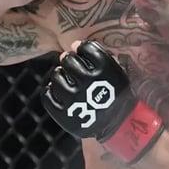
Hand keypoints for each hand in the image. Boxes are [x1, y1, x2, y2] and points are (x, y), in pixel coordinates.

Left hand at [42, 41, 164, 162]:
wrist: (120, 124)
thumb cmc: (117, 94)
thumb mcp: (117, 72)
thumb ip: (100, 57)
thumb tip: (74, 44)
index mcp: (105, 70)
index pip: (86, 48)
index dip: (81, 48)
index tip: (80, 51)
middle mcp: (89, 82)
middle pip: (69, 60)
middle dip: (69, 60)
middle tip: (70, 64)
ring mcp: (75, 99)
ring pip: (56, 76)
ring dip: (59, 74)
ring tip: (65, 78)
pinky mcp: (64, 114)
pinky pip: (48, 96)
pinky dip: (51, 91)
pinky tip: (58, 91)